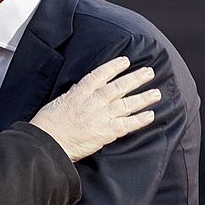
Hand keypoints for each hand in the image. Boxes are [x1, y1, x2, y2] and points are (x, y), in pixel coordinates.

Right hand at [29, 57, 158, 161]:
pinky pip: (127, 125)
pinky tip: (150, 115)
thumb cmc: (48, 124)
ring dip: (143, 98)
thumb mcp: (58, 102)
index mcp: (79, 92)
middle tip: (149, 72)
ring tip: (156, 93)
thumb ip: (72, 94)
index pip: (100, 74)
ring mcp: (101, 116)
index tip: (125, 60)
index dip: (114, 66)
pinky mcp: (105, 133)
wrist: (47, 143)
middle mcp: (93, 101)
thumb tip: (78, 88)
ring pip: (126, 104)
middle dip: (135, 78)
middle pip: (118, 87)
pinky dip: (139, 120)